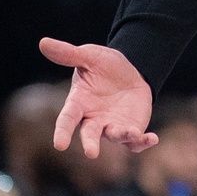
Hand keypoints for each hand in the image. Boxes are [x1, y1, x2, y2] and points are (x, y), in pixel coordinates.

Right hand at [38, 37, 158, 157]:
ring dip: (122, 136)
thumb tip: (43, 42)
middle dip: (90, 143)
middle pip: (90, 134)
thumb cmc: (102, 65)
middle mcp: (93, 119)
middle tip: (91, 153)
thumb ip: (68, 53)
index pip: (67, 119)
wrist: (128, 70)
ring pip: (115, 137)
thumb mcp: (88, 56)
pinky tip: (152, 139)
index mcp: (79, 103)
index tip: (59, 145)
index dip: (62, 131)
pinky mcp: (130, 128)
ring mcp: (112, 125)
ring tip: (131, 132)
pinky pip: (135, 141)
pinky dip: (143, 142)